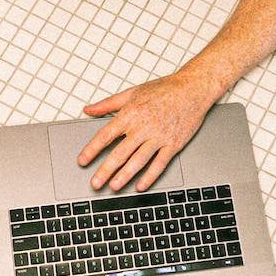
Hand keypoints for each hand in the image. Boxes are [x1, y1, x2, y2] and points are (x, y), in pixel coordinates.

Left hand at [79, 71, 218, 191]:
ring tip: (114, 186)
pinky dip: (150, 176)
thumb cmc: (164, 89)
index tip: (82, 161)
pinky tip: (141, 185)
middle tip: (95, 183)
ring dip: (125, 175)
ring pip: (138, 160)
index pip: (106, 135)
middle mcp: (143, 126)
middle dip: (105, 170)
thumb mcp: (132, 92)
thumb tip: (88, 109)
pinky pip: (160, 163)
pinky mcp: (173, 144)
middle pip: (120, 152)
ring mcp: (159, 136)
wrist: (192, 88)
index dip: (92, 150)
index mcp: (131, 113)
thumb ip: (108, 104)